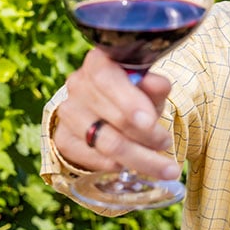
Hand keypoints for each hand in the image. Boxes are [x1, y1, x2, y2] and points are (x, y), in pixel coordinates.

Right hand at [54, 48, 180, 180]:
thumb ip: (156, 86)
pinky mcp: (62, 138)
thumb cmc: (136, 96)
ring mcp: (68, 112)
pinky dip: (115, 166)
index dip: (129, 101)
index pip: (108, 79)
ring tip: (162, 164)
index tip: (151, 121)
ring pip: (105, 142)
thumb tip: (159, 84)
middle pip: (113, 117)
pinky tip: (130, 166)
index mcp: (98, 62)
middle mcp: (78, 84)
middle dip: (147, 136)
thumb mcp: (150, 88)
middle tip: (167, 144)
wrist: (111, 113)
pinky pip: (90, 158)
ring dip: (139, 157)